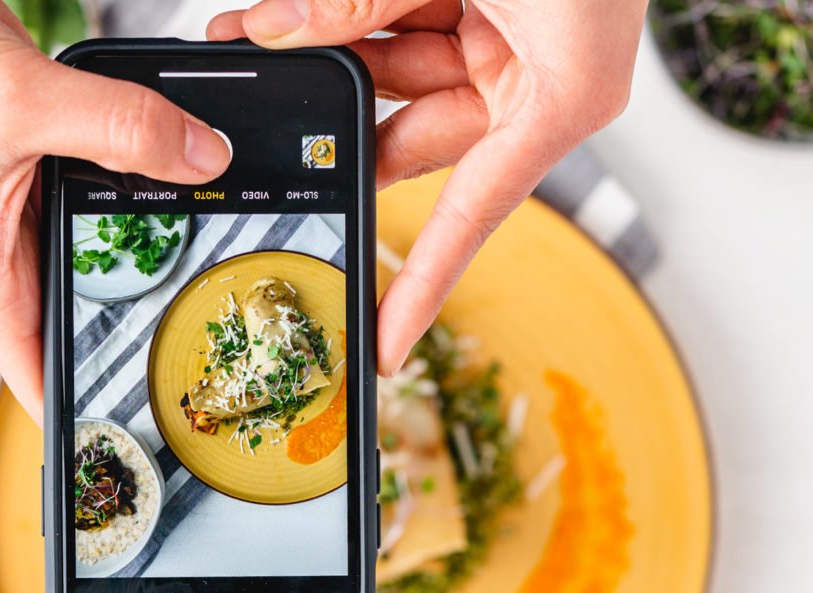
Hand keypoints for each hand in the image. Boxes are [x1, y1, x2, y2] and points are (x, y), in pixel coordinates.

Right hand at [0, 0, 232, 418]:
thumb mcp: (18, 102)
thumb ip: (119, 130)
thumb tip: (207, 156)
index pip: (42, 378)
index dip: (92, 419)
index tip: (154, 448)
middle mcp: (5, 251)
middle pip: (90, 317)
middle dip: (152, 336)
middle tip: (230, 358)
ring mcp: (25, 205)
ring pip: (107, 249)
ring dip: (161, 254)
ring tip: (233, 277)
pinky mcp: (41, 156)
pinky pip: (108, 187)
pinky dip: (149, 185)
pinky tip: (201, 186)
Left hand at [208, 0, 644, 373]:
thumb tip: (280, 32)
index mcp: (563, 97)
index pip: (475, 211)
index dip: (424, 279)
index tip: (385, 339)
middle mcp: (538, 78)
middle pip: (415, 129)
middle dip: (333, 120)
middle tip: (259, 127)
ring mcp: (511, 36)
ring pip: (399, 63)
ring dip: (328, 50)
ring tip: (250, 34)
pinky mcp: (488, 1)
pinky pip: (405, 16)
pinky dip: (354, 13)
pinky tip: (290, 14)